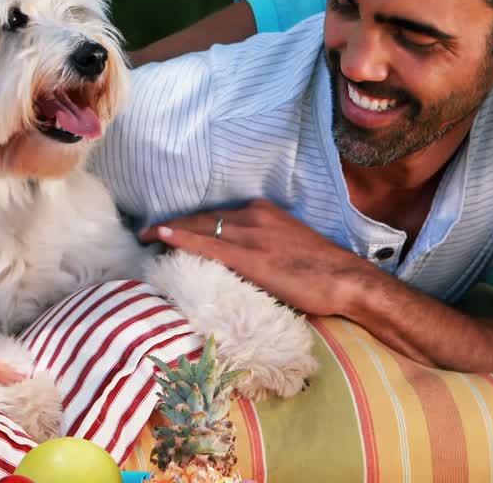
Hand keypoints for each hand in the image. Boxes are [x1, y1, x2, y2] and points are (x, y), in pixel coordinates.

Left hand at [139, 199, 374, 316]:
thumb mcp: (285, 245)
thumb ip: (260, 245)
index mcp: (262, 211)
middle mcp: (254, 216)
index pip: (215, 213)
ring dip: (170, 232)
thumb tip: (235, 260)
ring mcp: (251, 235)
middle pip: (202, 217)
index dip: (188, 221)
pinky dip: (182, 238)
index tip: (166, 227)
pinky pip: (208, 245)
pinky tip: (162, 237)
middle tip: (145, 232)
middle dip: (172, 224)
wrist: (347, 280)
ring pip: (200, 228)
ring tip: (145, 238)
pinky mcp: (251, 257)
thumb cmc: (320, 270)